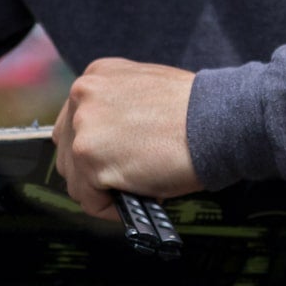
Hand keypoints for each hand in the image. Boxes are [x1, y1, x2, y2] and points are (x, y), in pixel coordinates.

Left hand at [53, 59, 200, 218]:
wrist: (218, 120)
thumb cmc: (195, 111)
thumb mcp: (145, 91)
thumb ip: (117, 109)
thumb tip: (109, 140)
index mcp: (96, 77)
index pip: (74, 125)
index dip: (95, 150)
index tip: (113, 161)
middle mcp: (83, 95)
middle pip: (67, 153)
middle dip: (94, 173)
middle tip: (127, 177)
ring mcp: (84, 126)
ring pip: (76, 180)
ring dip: (104, 191)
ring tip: (138, 184)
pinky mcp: (90, 157)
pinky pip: (90, 201)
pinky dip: (113, 209)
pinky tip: (138, 195)